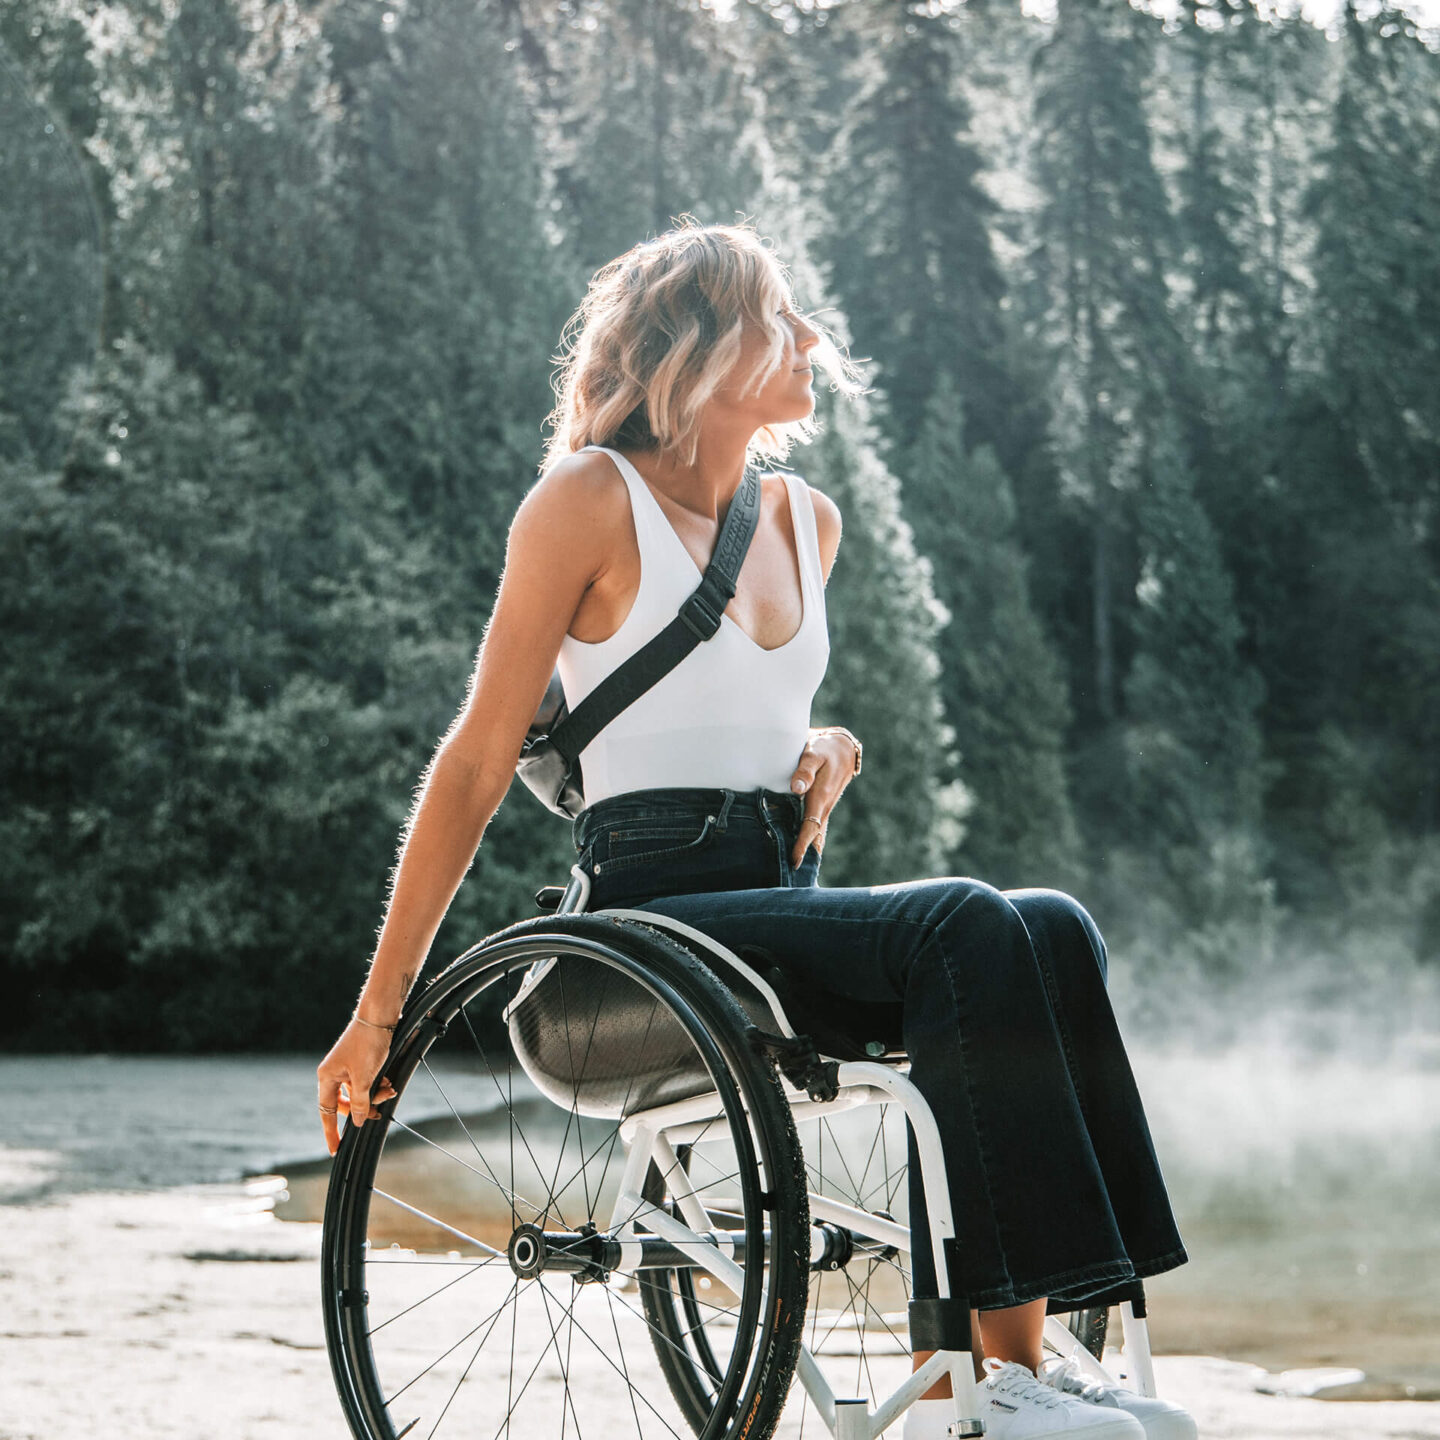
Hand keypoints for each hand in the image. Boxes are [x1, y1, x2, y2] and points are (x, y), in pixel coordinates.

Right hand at [317, 1018, 398, 1155]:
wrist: (379, 1017)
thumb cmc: (367, 1044)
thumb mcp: (364, 1078)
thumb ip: (360, 1103)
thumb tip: (359, 1122)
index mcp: (327, 1077)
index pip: (326, 1111)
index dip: (331, 1131)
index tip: (334, 1150)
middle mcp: (333, 1073)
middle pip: (345, 1103)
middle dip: (364, 1108)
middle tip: (378, 1113)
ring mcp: (346, 1067)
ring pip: (359, 1093)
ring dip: (374, 1095)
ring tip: (389, 1089)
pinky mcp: (359, 1062)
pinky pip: (366, 1082)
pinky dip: (377, 1085)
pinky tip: (389, 1082)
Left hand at [787, 728, 860, 868]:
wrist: (842, 747)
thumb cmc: (824, 749)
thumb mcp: (813, 753)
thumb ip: (804, 769)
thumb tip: (796, 788)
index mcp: (820, 797)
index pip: (810, 826)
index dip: (802, 844)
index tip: (794, 861)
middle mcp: (824, 806)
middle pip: (814, 836)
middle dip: (804, 855)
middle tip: (791, 876)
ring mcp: (825, 807)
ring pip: (816, 833)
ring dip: (808, 850)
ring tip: (796, 871)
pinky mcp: (823, 805)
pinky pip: (816, 826)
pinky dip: (811, 839)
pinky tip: (803, 850)